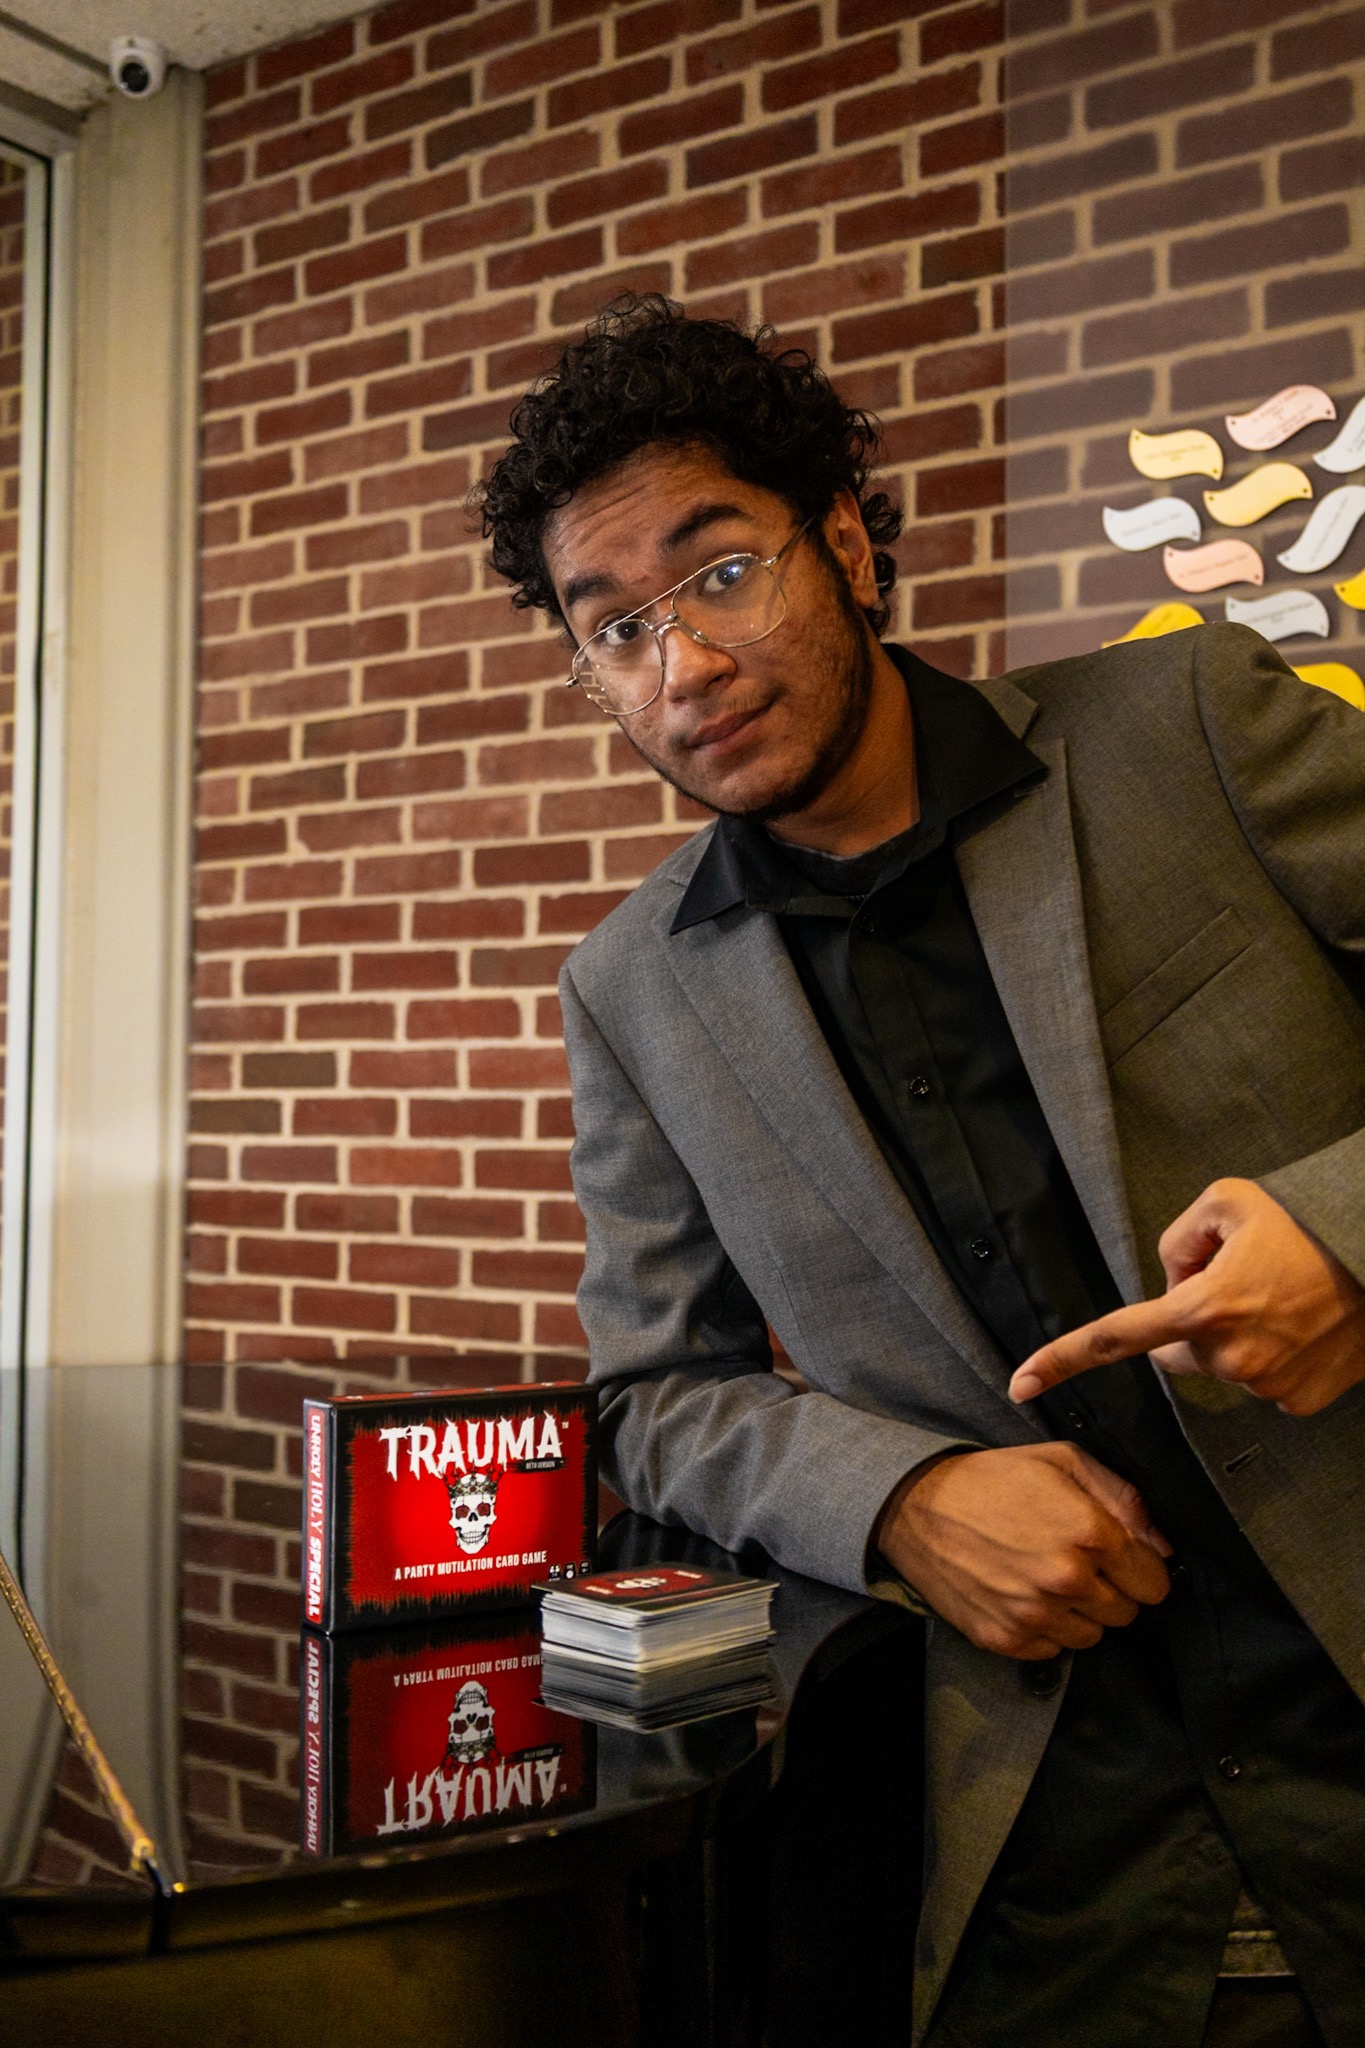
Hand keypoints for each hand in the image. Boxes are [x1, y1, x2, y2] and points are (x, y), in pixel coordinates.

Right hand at [875, 1442, 1171, 1659]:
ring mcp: (1035, 1614)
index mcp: (1089, 1532)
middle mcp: (1066, 1579)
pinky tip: (1023, 1593)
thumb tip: (1165, 1546)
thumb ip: (1124, 1498)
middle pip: (1128, 1613)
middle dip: (1110, 1589)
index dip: (1139, 1567)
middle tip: (1075, 1560)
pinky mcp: (1006, 1639)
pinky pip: (1055, 1650)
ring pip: (1093, 1636)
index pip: (1155, 1582)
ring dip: (1080, 1612)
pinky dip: (1046, 1628)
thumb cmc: (995, 1479)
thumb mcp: (1063, 1461)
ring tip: (1046, 1576)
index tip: (1117, 1556)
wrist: (918, 1507)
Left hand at [1008, 1179, 1364, 1417]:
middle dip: (1191, 1323)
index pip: (1118, 1337)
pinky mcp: (1299, 1402)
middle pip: (1177, 1350)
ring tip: (1283, 1299)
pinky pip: (1265, 1382)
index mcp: (1203, 1308)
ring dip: (1240, 1337)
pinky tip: (1302, 1325)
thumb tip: (1172, 1283)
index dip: (1063, 1359)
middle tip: (1239, 1284)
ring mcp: (1266, 1385)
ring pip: (1225, 1365)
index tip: (1021, 1384)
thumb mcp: (1226, 1202)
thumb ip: (1178, 1240)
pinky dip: (1276, 1358)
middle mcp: (1230, 1356)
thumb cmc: (1306, 1224)